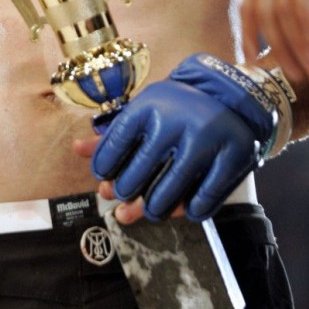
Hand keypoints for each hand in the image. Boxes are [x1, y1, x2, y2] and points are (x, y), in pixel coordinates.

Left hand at [81, 54, 283, 221]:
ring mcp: (206, 139)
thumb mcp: (146, 111)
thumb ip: (114, 133)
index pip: (117, 141)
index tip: (102, 179)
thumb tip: (76, 149)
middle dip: (128, 191)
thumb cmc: (178, 109)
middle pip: (141, 170)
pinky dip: (191, 210)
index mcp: (151, 105)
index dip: (104, 165)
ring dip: (156, 207)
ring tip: (152, 211)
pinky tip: (184, 210)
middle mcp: (177, 120)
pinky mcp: (233, 156)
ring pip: (171, 189)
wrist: (231, 97)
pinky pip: (205, 196)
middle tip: (124, 200)